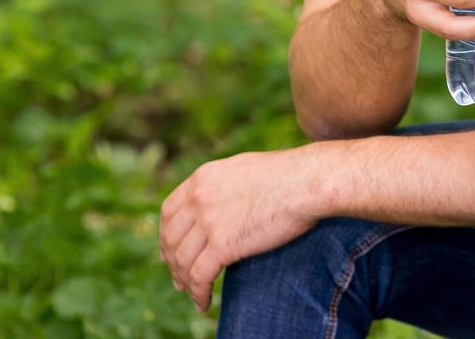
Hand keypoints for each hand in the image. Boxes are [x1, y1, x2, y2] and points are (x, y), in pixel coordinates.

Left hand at [159, 146, 326, 312]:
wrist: (308, 182)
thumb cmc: (288, 175)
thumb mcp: (243, 169)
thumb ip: (222, 185)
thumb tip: (220, 202)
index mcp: (202, 178)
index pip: (168, 212)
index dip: (166, 236)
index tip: (171, 251)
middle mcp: (199, 198)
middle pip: (171, 239)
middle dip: (172, 263)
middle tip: (179, 279)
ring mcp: (209, 221)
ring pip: (182, 261)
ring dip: (185, 282)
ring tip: (193, 294)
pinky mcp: (223, 244)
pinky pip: (200, 277)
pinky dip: (198, 294)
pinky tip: (204, 303)